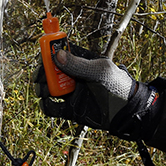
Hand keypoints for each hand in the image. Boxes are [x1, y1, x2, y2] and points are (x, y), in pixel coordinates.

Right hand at [34, 48, 164, 141]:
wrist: (127, 112)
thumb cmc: (118, 85)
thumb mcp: (99, 72)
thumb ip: (78, 64)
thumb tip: (58, 55)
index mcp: (80, 62)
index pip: (59, 53)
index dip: (49, 54)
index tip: (43, 57)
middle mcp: (73, 76)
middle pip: (50, 71)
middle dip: (41, 73)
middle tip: (39, 77)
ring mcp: (71, 92)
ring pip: (48, 88)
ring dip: (41, 88)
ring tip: (42, 91)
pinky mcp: (70, 109)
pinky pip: (53, 108)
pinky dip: (46, 106)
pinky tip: (47, 103)